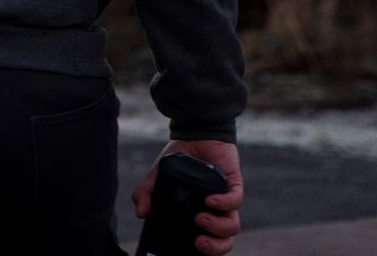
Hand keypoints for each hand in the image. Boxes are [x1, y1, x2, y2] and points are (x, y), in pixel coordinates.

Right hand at [133, 139, 242, 255]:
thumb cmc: (181, 156)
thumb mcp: (158, 175)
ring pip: (232, 227)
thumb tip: (140, 213)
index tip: (190, 247)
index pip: (208, 241)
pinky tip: (209, 200)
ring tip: (200, 218)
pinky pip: (235, 202)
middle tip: (198, 241)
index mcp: (200, 214)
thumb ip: (147, 193)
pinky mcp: (234, 184)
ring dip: (217, 227)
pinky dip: (223, 204)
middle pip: (223, 242)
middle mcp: (215, 211)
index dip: (204, 251)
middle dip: (213, 248)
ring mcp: (226, 199)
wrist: (195, 132)